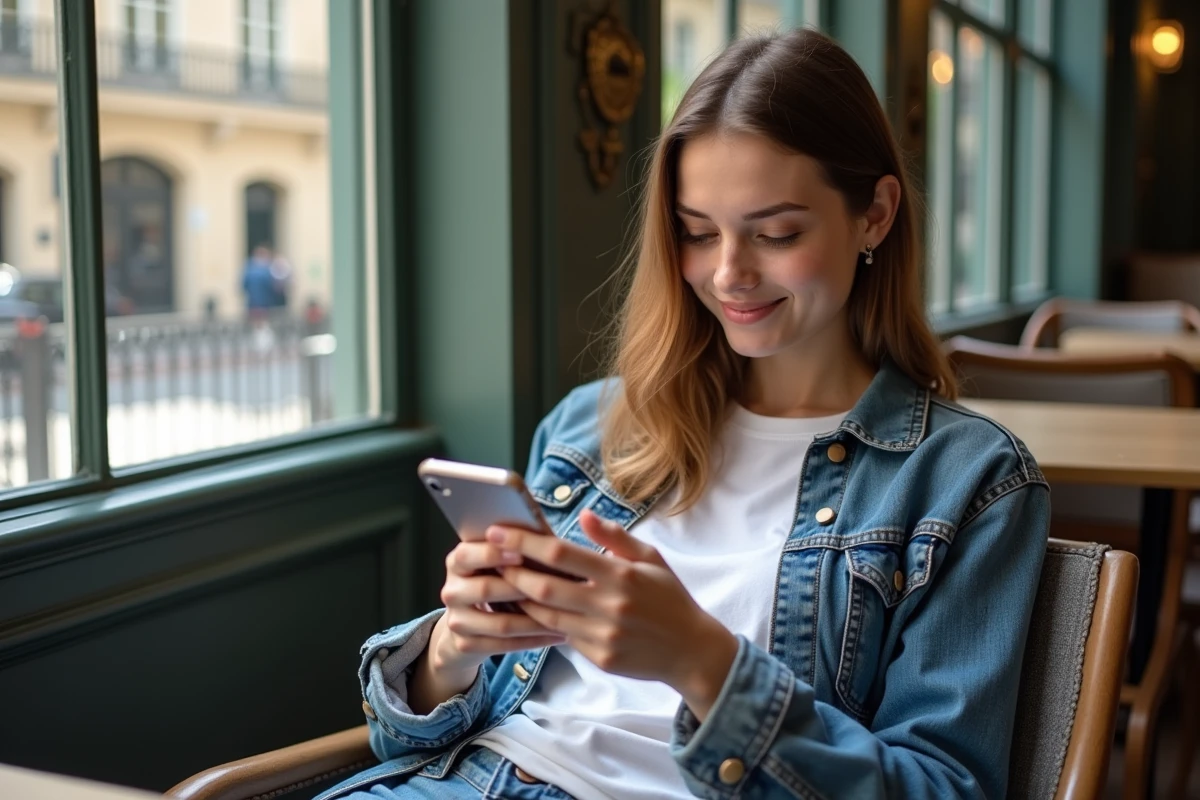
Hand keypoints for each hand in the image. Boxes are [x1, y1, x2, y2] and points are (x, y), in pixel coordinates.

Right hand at [430, 539, 566, 675]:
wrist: (468, 624)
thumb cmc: (494, 582)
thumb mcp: (498, 561)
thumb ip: (516, 543)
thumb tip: (542, 523)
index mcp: (458, 562)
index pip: (467, 554)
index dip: (493, 554)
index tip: (521, 553)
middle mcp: (452, 590)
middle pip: (485, 589)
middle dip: (521, 588)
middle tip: (553, 588)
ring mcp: (457, 620)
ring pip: (500, 623)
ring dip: (535, 621)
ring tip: (565, 616)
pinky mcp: (466, 644)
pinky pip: (504, 645)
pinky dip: (533, 640)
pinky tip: (556, 635)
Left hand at [489, 509, 737, 719]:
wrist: (691, 651)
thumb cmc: (669, 598)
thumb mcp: (651, 560)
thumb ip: (615, 537)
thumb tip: (583, 514)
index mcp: (621, 575)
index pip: (561, 555)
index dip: (525, 543)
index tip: (499, 532)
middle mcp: (609, 606)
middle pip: (544, 588)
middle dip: (512, 572)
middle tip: (492, 559)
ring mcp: (602, 635)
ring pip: (546, 616)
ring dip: (521, 599)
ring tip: (504, 582)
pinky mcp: (599, 658)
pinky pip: (561, 637)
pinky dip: (543, 623)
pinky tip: (530, 610)